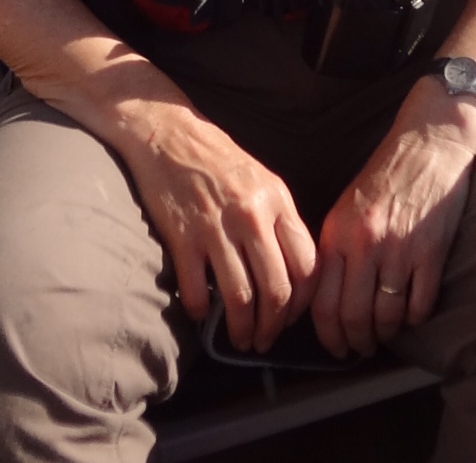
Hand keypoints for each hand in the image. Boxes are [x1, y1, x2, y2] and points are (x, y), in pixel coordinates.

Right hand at [117, 99, 317, 353]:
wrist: (170, 134)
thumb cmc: (219, 161)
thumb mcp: (263, 182)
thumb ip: (279, 222)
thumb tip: (295, 271)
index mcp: (278, 202)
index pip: (306, 266)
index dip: (303, 302)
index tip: (292, 317)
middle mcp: (252, 217)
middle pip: (277, 289)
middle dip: (274, 326)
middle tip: (265, 341)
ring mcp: (217, 228)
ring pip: (241, 297)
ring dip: (242, 329)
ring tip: (239, 340)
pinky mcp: (183, 237)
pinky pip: (197, 290)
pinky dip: (202, 311)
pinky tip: (203, 315)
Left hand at [311, 81, 475, 358]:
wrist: (430, 142)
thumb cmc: (387, 173)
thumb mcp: (347, 206)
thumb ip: (336, 248)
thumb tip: (326, 296)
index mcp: (337, 233)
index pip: (321, 302)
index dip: (326, 335)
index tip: (334, 346)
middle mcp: (364, 244)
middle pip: (352, 316)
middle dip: (355, 342)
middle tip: (359, 349)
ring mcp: (400, 249)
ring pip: (386, 316)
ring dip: (385, 335)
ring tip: (385, 336)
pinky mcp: (432, 251)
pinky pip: (420, 304)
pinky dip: (414, 319)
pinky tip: (410, 316)